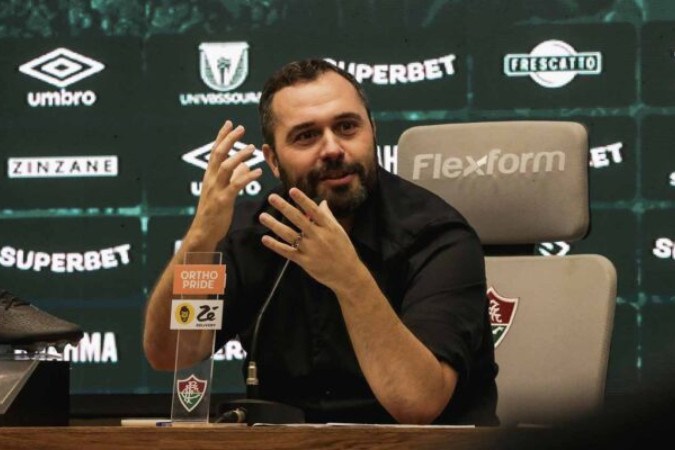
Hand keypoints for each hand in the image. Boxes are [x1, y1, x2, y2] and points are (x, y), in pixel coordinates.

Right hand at [189, 121, 262, 247]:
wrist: (203, 232)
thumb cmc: (214, 213)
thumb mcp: (223, 191)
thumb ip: (234, 177)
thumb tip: (245, 165)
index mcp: (209, 176)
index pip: (215, 151)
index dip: (221, 136)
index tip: (229, 123)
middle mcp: (210, 180)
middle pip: (218, 154)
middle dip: (228, 139)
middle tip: (241, 128)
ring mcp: (216, 190)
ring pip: (225, 167)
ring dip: (239, 156)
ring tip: (252, 148)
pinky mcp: (223, 201)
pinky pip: (235, 185)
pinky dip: (247, 177)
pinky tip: (257, 171)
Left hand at [259, 188, 361, 290]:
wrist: (348, 274)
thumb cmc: (344, 249)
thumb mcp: (339, 231)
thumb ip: (328, 216)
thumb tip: (322, 202)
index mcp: (328, 227)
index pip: (313, 210)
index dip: (302, 200)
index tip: (292, 190)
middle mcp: (319, 237)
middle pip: (299, 219)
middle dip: (284, 207)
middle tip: (272, 197)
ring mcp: (311, 250)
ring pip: (289, 235)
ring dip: (275, 225)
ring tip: (263, 216)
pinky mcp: (305, 262)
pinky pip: (287, 252)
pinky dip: (275, 245)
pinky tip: (265, 238)